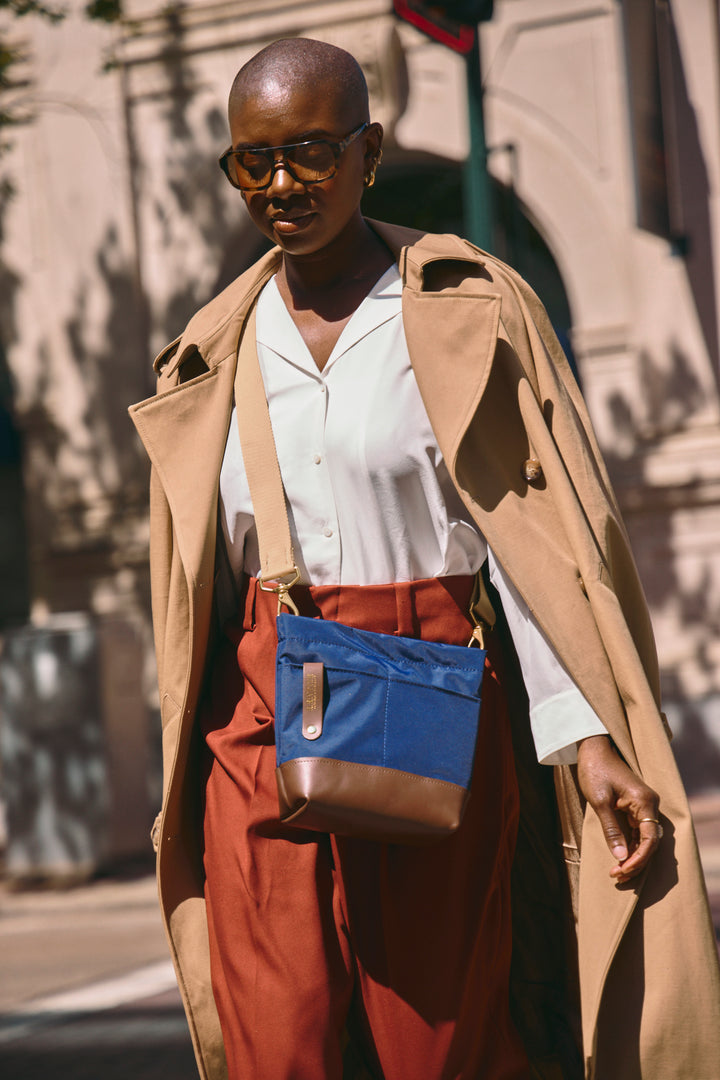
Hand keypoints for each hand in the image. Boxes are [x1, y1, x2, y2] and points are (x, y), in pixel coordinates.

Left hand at [576, 735, 660, 883]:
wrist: (593, 750)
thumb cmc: (595, 771)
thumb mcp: (600, 802)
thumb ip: (611, 829)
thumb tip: (620, 857)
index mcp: (644, 802)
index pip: (650, 839)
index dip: (638, 858)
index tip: (622, 870)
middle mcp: (649, 805)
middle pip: (649, 842)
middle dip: (635, 862)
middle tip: (617, 876)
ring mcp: (643, 806)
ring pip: (643, 839)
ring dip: (631, 857)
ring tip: (616, 873)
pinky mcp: (635, 807)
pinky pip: (637, 832)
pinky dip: (629, 846)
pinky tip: (619, 859)